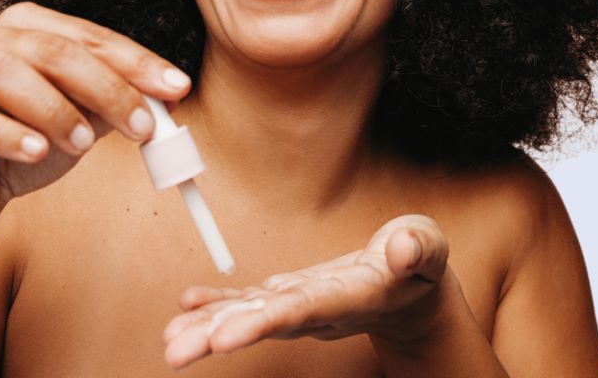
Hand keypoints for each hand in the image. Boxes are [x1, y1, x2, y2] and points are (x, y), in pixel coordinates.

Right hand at [0, 2, 190, 236]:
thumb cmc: (26, 144)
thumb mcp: (81, 122)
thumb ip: (115, 104)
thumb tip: (169, 97)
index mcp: (29, 27)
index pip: (91, 38)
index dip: (137, 62)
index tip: (177, 87)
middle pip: (54, 50)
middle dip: (107, 87)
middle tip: (143, 125)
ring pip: (6, 71)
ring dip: (54, 108)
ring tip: (85, 143)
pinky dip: (4, 133)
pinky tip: (36, 151)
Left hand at [163, 215, 449, 368]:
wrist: (411, 292)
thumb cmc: (420, 263)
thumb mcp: (427, 248)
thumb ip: (418, 248)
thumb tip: (402, 247)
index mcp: (349, 297)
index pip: (302, 311)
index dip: (262, 322)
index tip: (224, 338)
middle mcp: (318, 309)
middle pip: (264, 322)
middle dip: (219, 334)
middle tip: (175, 350)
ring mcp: (302, 306)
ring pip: (251, 316)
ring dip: (208, 325)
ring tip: (170, 337)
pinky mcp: (294, 295)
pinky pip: (252, 302)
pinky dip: (220, 303)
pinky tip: (189, 304)